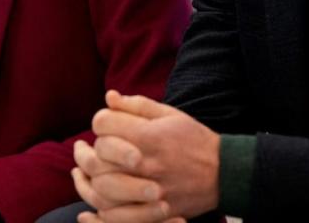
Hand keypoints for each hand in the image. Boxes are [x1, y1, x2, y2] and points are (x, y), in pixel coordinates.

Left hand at [72, 90, 218, 221]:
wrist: (224, 172)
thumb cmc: (194, 139)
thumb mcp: (170, 114)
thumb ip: (137, 105)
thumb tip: (109, 97)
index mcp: (150, 136)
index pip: (104, 125)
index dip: (100, 122)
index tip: (104, 124)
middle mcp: (147, 163)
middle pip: (99, 158)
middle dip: (87, 152)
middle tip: (84, 150)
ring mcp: (151, 190)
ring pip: (103, 189)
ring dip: (89, 181)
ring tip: (85, 174)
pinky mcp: (156, 212)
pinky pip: (118, 216)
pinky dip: (102, 211)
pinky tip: (95, 202)